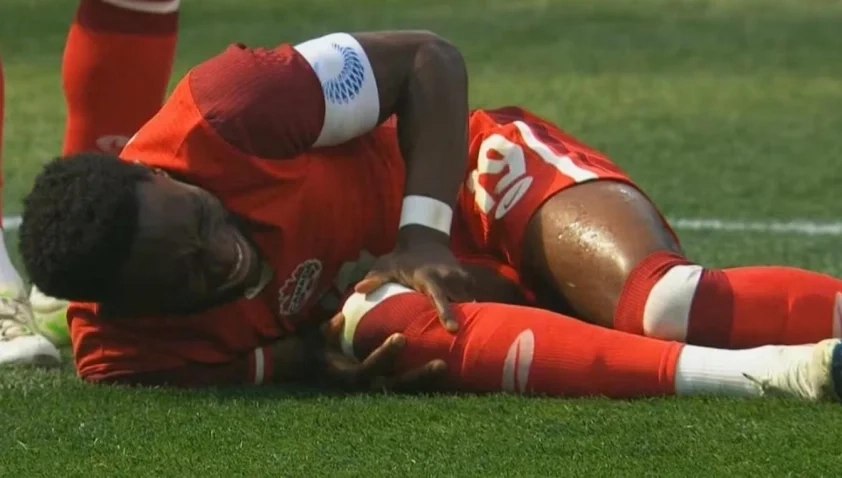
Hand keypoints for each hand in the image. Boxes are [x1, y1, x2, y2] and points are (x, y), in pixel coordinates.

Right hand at [318, 312, 446, 391]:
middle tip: (441, 363)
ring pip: (406, 388)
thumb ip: (328, 331)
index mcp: (351, 375)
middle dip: (419, 376)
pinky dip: (423, 380)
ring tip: (446, 366)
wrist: (318, 367)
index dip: (386, 355)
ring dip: (426, 380)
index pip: (370, 367)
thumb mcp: (318, 339)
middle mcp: (367, 386)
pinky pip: (407, 385)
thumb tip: (339, 319)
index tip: (401, 337)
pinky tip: (444, 367)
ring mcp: (378, 388)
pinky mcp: (386, 385)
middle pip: (397, 385)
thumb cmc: (320, 348)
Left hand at [355, 229, 473, 331]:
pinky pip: (473, 296)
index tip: (453, 329)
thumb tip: (357, 290)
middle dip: (464, 320)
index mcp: (428, 277)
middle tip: (464, 343)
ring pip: (469, 300)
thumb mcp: (386, 265)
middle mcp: (448, 277)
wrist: (424, 240)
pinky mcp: (467, 278)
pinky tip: (470, 325)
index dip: (446, 313)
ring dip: (470, 316)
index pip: (439, 296)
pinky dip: (472, 309)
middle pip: (459, 302)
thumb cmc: (401, 259)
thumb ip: (375, 278)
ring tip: (470, 338)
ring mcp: (460, 277)